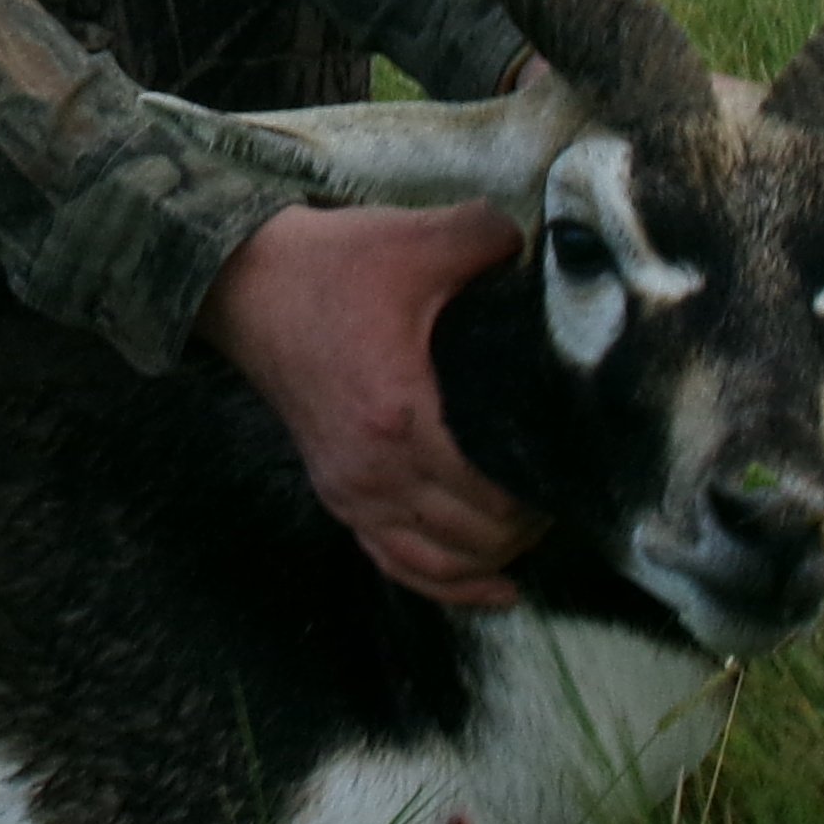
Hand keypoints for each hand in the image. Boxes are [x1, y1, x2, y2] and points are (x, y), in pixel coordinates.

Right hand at [197, 199, 538, 608]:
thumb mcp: (415, 238)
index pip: (495, 492)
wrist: (244, 285)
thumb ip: (489, 238)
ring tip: (538, 530)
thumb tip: (551, 254)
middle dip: (532, 523)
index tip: (579, 467)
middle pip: (477, 536)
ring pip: (440, 563)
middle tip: (569, 489)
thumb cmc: (330, 266)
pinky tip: (491, 586)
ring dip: (495, 557)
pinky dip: (446, 584)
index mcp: (402, 416)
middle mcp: (375, 470)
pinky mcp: (336, 493)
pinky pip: (395, 561)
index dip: (547, 491)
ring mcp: (351, 490)